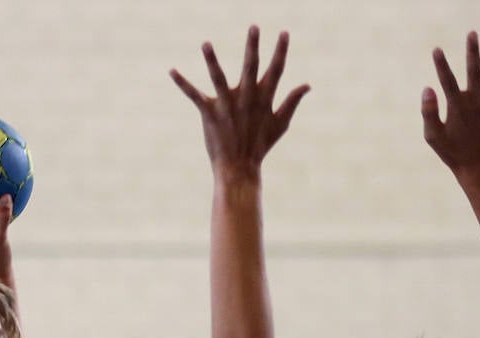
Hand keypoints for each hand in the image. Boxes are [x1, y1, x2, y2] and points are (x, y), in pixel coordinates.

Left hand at [171, 27, 309, 180]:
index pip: (276, 70)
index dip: (280, 51)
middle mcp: (246, 98)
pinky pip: (194, 95)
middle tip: (254, 26)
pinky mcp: (210, 113)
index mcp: (263, 98)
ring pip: (218, 78)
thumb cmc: (259, 147)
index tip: (284, 32)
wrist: (239, 169)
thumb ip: (292, 102)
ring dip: (212, 60)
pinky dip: (182, 83)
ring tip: (205, 43)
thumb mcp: (280, 124)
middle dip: (252, 47)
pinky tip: (172, 71)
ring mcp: (227, 105)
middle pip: (250, 67)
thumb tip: (307, 85)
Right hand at [421, 32, 479, 180]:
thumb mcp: (434, 138)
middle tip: (472, 33)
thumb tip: (427, 88)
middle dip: (472, 51)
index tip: (436, 50)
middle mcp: (476, 103)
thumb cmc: (453, 154)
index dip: (441, 65)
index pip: (447, 81)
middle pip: (474, 71)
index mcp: (457, 108)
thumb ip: (429, 112)